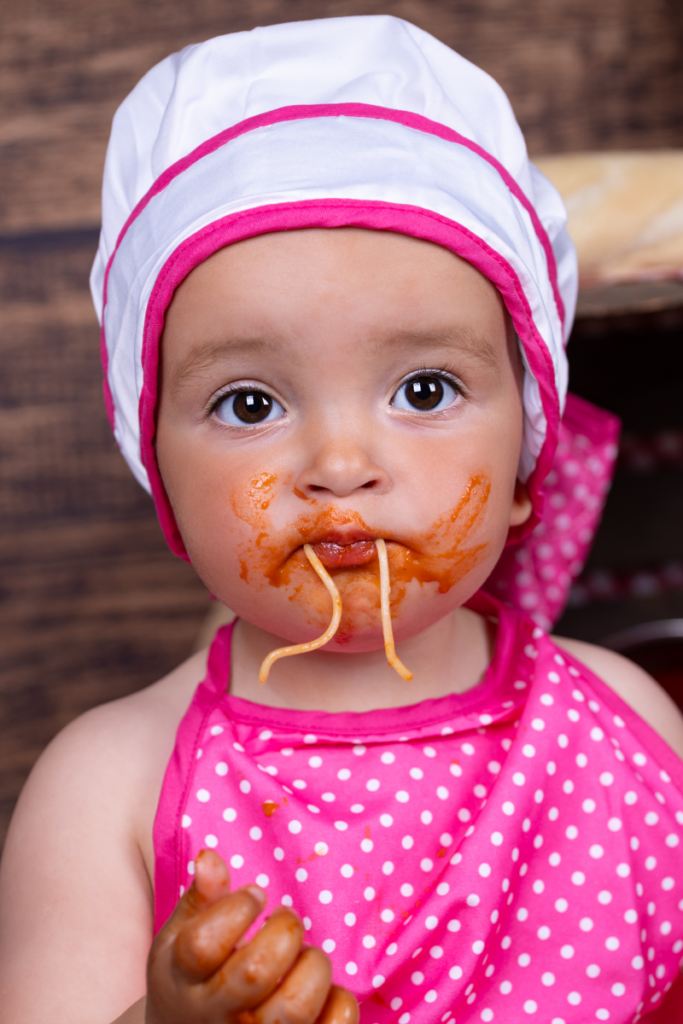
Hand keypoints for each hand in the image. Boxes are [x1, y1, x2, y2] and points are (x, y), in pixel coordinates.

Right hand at [146, 849, 358, 1023]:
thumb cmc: (195, 982)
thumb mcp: (181, 942)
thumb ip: (200, 899)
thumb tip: (210, 858)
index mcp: (185, 983)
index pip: (203, 944)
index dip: (238, 907)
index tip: (255, 896)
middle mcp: (218, 1018)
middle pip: (257, 970)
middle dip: (284, 929)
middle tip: (283, 920)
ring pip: (297, 1005)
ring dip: (313, 965)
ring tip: (303, 957)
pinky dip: (340, 1001)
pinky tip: (322, 991)